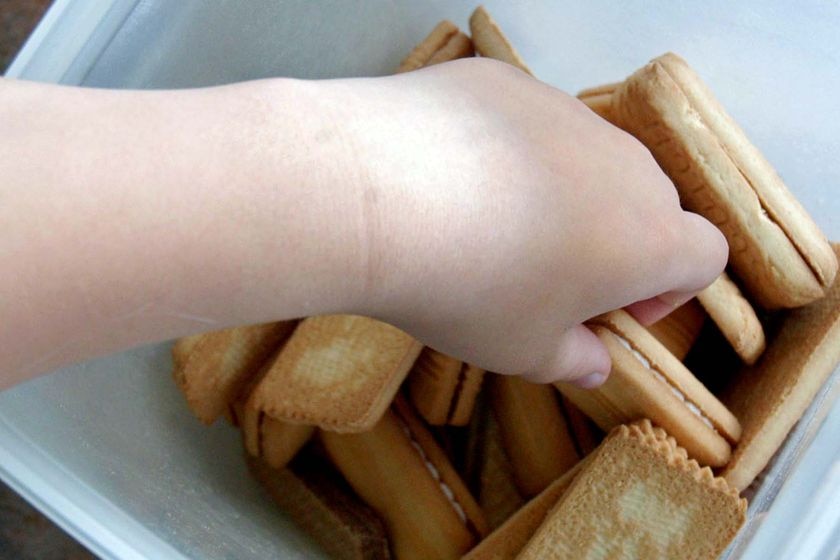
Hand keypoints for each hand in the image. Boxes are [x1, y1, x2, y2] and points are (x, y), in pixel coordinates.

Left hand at [326, 59, 726, 384]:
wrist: (379, 196)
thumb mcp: (522, 351)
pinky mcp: (508, 82)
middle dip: (614, 243)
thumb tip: (594, 365)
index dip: (670, 290)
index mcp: (648, 237)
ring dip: (563, 194)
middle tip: (548, 275)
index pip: (705, 256)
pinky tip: (451, 178)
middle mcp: (623, 165)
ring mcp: (565, 113)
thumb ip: (573, 361)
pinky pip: (527, 123)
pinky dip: (509, 152)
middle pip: (646, 205)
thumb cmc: (469, 290)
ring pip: (586, 160)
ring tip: (490, 225)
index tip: (613, 309)